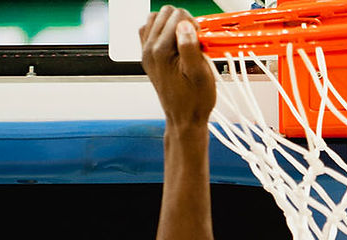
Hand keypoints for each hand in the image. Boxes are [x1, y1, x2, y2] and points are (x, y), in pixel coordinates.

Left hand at [140, 6, 215, 128]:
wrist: (184, 118)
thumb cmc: (194, 101)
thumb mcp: (200, 74)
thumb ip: (190, 47)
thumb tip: (184, 25)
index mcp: (161, 52)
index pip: (177, 16)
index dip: (194, 24)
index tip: (200, 40)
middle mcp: (149, 50)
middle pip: (165, 13)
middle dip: (183, 21)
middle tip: (194, 40)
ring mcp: (146, 53)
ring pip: (155, 19)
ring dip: (172, 24)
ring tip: (184, 40)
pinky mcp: (148, 57)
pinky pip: (149, 31)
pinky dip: (162, 30)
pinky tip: (174, 42)